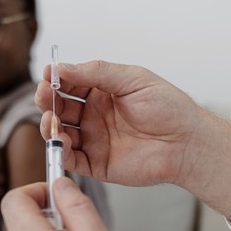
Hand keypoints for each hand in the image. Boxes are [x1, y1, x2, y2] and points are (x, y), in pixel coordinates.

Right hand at [36, 60, 201, 185]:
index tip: (48, 75)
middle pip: (60, 108)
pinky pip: (72, 158)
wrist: (187, 142)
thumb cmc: (168, 107)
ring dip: (49, 125)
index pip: (70, 84)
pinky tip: (61, 139)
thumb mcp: (132, 79)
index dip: (56, 80)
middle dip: (47, 100)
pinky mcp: (97, 164)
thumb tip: (62, 67)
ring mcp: (94, 140)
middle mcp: (94, 116)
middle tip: (43, 95)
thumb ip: (97, 72)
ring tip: (50, 119)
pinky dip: (61, 150)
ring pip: (60, 133)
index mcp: (102, 93)